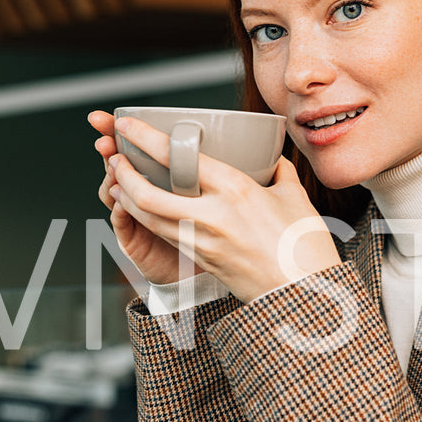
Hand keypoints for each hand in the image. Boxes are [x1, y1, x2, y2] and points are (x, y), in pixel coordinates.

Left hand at [104, 114, 341, 301]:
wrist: (304, 295)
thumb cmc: (305, 247)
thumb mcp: (295, 198)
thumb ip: (279, 172)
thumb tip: (272, 160)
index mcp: (236, 191)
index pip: (179, 158)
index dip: (145, 140)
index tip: (127, 127)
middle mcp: (212, 216)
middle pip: (147, 194)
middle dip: (123, 175)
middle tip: (116, 159)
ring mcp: (203, 243)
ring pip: (148, 218)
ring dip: (126, 198)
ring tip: (118, 181)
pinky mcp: (201, 261)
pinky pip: (163, 234)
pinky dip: (144, 217)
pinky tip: (140, 208)